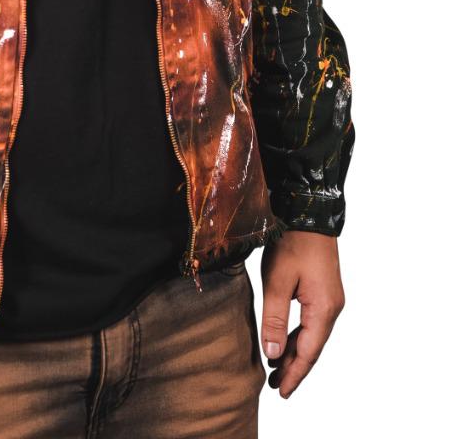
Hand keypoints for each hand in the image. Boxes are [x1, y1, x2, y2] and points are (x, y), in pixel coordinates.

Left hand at [259, 230, 345, 398]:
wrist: (309, 212)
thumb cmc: (292, 243)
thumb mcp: (276, 281)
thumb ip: (274, 320)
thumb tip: (273, 355)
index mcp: (323, 309)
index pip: (308, 353)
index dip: (294, 374)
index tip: (281, 393)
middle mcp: (332, 308)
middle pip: (313, 347)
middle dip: (294, 367)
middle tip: (274, 385)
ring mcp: (330, 299)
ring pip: (313, 335)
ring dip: (296, 352)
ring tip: (276, 368)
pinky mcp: (324, 290)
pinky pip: (312, 322)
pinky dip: (299, 335)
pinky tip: (286, 341)